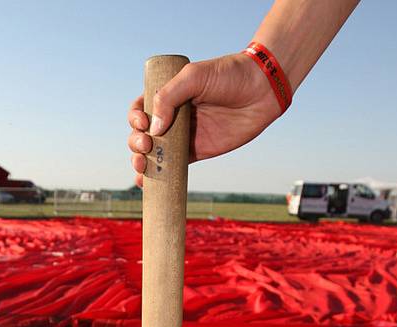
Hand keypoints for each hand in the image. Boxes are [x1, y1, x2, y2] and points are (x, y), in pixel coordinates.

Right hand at [127, 53, 282, 185]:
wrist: (261, 90)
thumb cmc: (229, 75)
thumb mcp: (195, 77)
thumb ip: (169, 97)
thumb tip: (153, 129)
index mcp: (168, 95)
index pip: (140, 109)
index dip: (135, 119)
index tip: (143, 124)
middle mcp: (172, 116)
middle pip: (142, 134)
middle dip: (136, 143)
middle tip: (146, 146)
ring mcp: (183, 136)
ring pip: (154, 153)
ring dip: (141, 162)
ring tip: (141, 166)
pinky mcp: (197, 153)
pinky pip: (173, 167)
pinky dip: (158, 176)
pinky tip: (146, 182)